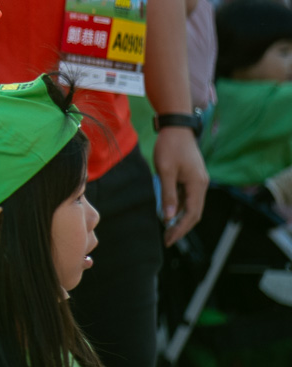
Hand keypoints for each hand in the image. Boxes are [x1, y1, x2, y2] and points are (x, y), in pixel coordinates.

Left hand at [154, 125, 208, 245]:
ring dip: (180, 218)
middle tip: (168, 239)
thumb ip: (168, 194)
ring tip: (167, 229)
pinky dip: (179, 206)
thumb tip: (168, 217)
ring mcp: (197, 181)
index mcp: (197, 185)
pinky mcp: (192, 177)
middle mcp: (201, 185)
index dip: (180, 228)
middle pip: (194, 213)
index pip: (191, 214)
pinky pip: (187, 197)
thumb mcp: (165, 171)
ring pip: (190, 205)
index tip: (169, 239)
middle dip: (181, 227)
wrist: (176, 127)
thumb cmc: (170, 147)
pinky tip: (168, 212)